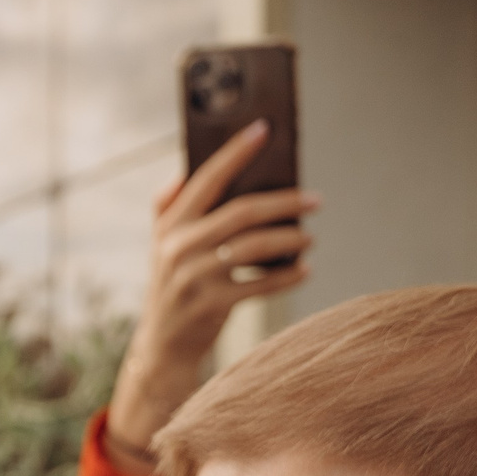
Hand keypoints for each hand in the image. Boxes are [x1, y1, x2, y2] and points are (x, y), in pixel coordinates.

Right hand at [107, 122, 317, 475]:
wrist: (161, 347)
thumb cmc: (172, 287)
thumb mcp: (161, 247)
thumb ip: (167, 209)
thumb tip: (183, 173)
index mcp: (170, 225)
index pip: (207, 179)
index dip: (236, 153)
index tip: (264, 129)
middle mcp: (178, 247)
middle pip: (242, 212)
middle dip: (285, 202)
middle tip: (316, 199)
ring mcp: (194, 277)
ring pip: (255, 246)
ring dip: (291, 240)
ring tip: (310, 239)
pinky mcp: (211, 305)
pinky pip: (261, 284)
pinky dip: (288, 277)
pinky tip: (304, 270)